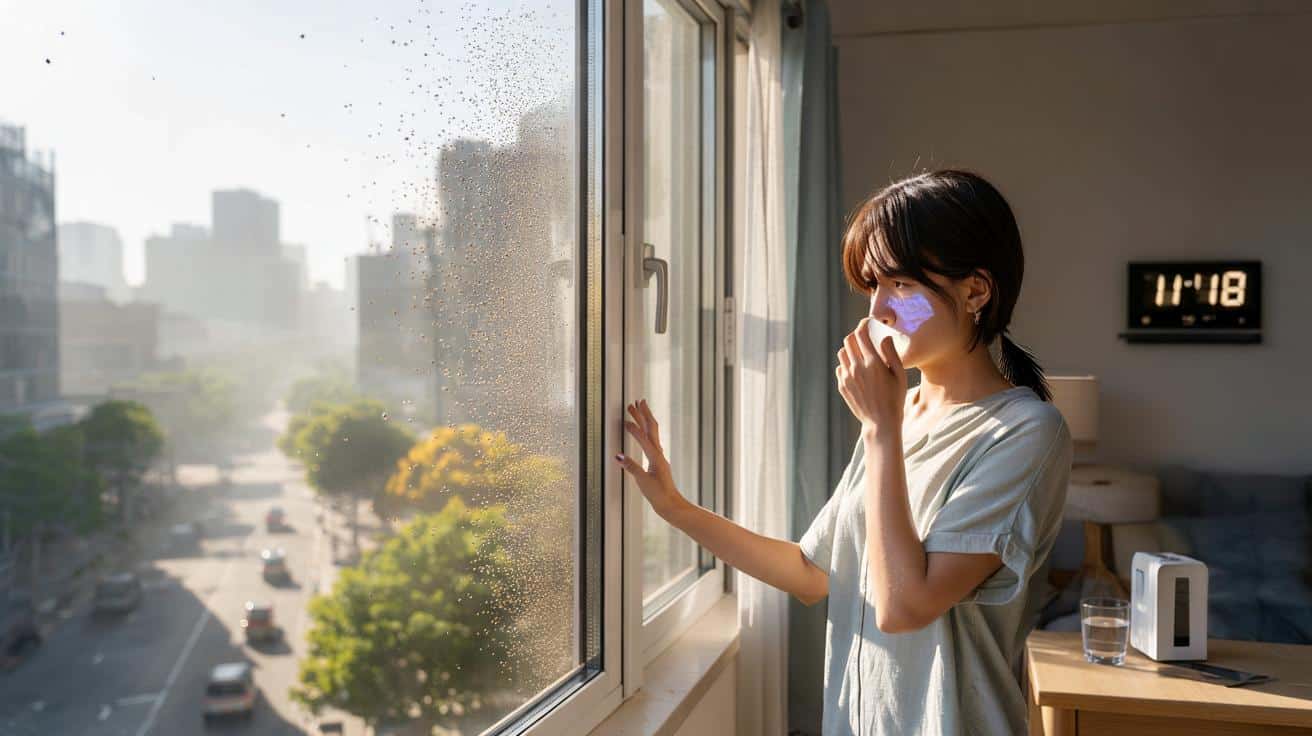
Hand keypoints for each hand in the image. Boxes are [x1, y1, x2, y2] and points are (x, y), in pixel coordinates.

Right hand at [617, 399, 685, 518]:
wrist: (671, 504)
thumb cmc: (659, 495)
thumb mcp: (643, 482)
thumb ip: (631, 468)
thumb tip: (618, 457)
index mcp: (656, 457)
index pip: (644, 438)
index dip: (634, 428)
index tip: (625, 419)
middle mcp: (659, 454)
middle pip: (651, 429)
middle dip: (643, 414)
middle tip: (634, 402)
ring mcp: (659, 457)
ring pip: (652, 433)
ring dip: (644, 420)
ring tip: (637, 410)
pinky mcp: (658, 462)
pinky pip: (651, 441)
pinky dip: (645, 432)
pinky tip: (642, 433)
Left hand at [836, 317, 907, 434]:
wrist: (880, 422)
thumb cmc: (895, 398)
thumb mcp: (900, 375)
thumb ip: (891, 353)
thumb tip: (884, 337)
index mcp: (873, 363)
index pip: (861, 333)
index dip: (864, 324)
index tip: (868, 323)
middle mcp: (857, 367)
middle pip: (849, 340)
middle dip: (857, 336)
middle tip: (865, 339)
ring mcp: (847, 377)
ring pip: (842, 353)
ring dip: (851, 349)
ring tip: (861, 355)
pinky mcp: (842, 385)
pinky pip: (840, 367)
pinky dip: (847, 364)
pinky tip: (858, 371)